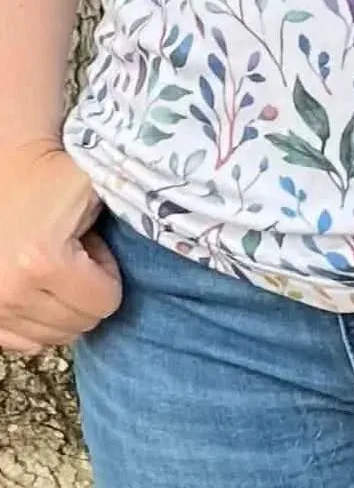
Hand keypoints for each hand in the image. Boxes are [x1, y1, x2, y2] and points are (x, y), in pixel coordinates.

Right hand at [0, 139, 121, 354]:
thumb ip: (136, 211)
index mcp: (42, 262)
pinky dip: (39, 319)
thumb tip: (180, 232)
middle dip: (87, 290)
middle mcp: (10, 292)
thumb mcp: (99, 186)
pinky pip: (25, 343)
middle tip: (76, 254)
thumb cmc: (57, 176)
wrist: (9, 168)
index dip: (107, 273)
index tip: (94, 245)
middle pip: (78, 325)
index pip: (104, 304)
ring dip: (63, 303)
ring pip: (52, 337)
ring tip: (58, 264)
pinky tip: (38, 283)